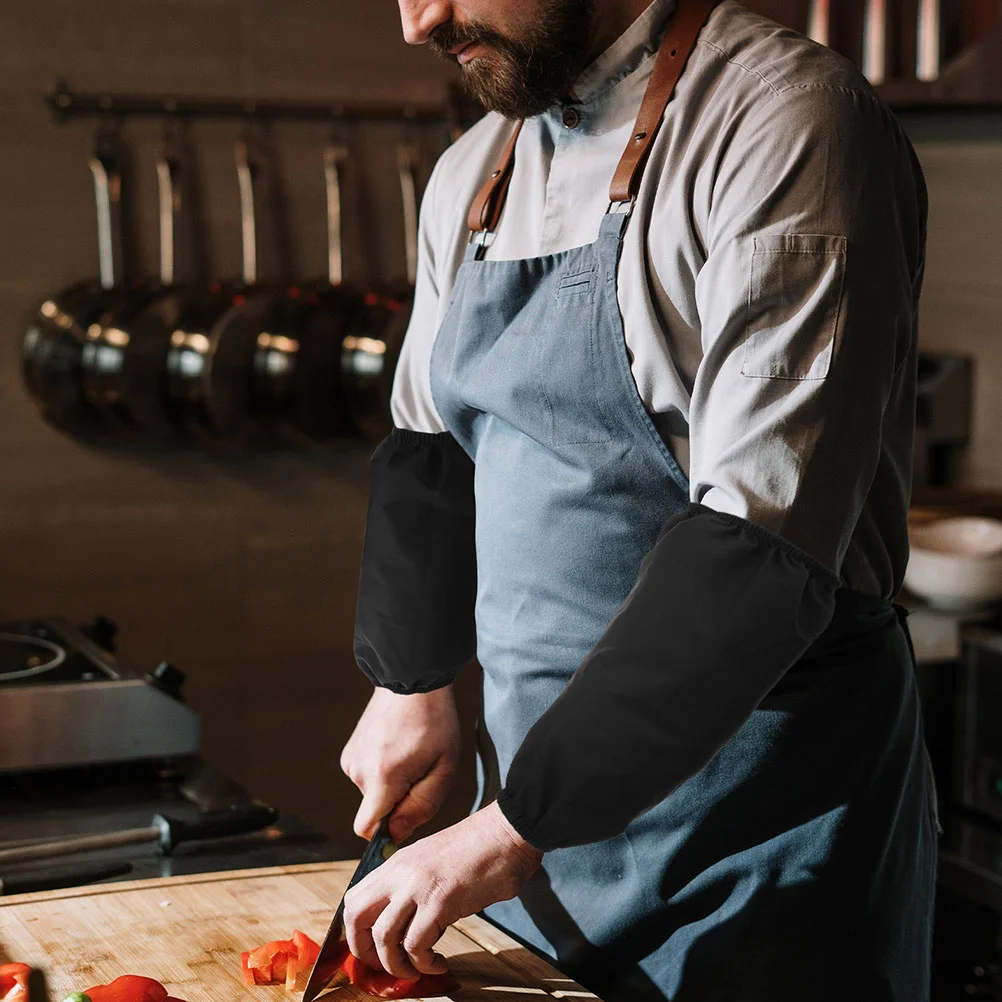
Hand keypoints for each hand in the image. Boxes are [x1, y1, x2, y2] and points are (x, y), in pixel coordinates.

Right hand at [341, 685, 461, 842]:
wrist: (411, 680)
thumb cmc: (435, 723)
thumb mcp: (444, 767)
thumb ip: (422, 806)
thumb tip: (395, 835)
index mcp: (382, 777)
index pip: (366, 830)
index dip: (385, 834)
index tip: (406, 818)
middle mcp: (359, 771)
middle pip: (376, 810)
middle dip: (398, 801)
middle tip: (421, 771)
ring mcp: (351, 759)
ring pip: (372, 793)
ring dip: (391, 784)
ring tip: (410, 754)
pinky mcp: (350, 751)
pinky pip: (367, 776)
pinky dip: (382, 770)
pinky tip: (397, 747)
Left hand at [343, 801, 542, 978]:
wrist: (506, 833)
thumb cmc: (479, 849)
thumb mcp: (433, 860)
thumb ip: (414, 884)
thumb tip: (406, 922)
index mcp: (397, 862)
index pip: (355, 899)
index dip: (357, 931)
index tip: (374, 950)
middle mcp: (400, 873)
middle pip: (356, 918)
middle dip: (364, 952)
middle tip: (386, 966)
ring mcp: (418, 886)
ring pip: (383, 938)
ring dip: (397, 965)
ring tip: (417, 969)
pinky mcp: (440, 901)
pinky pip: (416, 946)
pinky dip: (425, 963)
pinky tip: (439, 962)